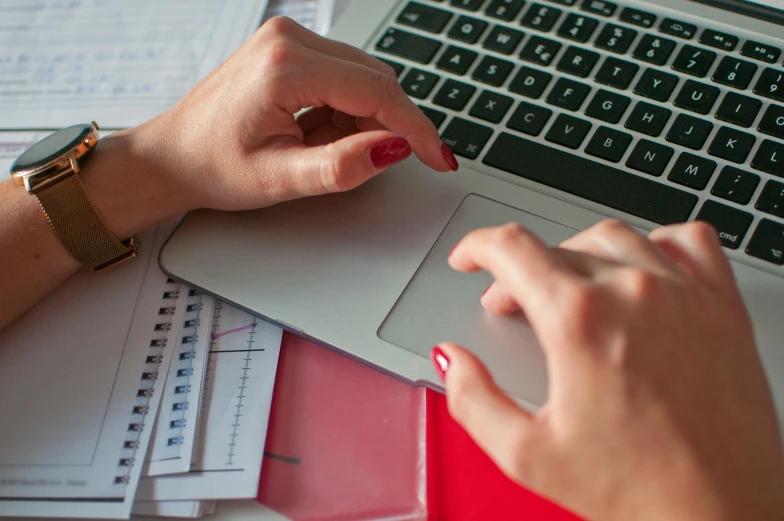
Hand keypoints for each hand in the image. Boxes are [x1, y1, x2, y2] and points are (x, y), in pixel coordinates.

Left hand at [131, 16, 455, 213]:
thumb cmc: (213, 166)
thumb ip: (341, 167)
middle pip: (375, 80)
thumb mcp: (280, 179)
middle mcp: (290, 38)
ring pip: (364, 78)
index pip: (377, 92)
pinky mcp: (290, 48)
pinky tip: (317, 134)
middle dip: (387, 126)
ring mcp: (290, 38)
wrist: (173, 156)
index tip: (439, 159)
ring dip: (364, 119)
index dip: (415, 129)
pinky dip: (347, 110)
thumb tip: (394, 149)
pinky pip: (344, 76)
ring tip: (321, 150)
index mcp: (285, 66)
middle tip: (368, 165)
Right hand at [435, 220, 783, 520]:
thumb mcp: (529, 454)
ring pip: (615, 238)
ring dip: (576, 252)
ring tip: (565, 286)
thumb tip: (453, 361)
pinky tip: (642, 266)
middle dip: (519, 271)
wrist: (726, 513)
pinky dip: (655, 242)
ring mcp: (684, 293)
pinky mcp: (722, 306)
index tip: (469, 259)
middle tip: (511, 303)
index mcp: (579, 319)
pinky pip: (689, 241)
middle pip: (556, 247)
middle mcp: (633, 292)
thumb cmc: (642, 489)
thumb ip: (473, 400)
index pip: (511, 248)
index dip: (476, 247)